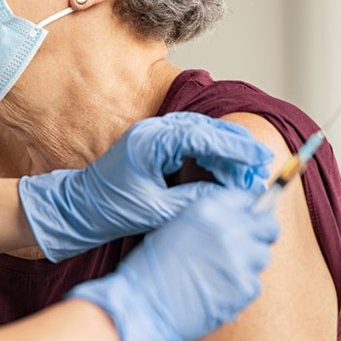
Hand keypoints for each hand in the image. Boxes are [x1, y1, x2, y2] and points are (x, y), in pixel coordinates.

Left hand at [18, 112, 271, 261]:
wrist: (78, 209)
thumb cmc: (110, 210)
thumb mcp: (157, 211)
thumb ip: (194, 200)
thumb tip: (230, 197)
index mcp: (151, 142)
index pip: (203, 136)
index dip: (235, 148)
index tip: (259, 159)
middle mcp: (153, 131)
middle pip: (206, 129)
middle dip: (236, 147)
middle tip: (261, 165)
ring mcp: (153, 135)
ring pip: (201, 134)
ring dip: (226, 151)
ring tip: (249, 171)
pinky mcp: (154, 145)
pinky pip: (190, 143)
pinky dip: (211, 154)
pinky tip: (225, 171)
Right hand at [67, 188, 278, 340]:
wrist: (142, 306)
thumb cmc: (151, 269)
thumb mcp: (176, 227)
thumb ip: (210, 220)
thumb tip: (239, 221)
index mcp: (209, 209)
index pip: (249, 199)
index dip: (250, 212)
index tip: (249, 221)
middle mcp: (229, 228)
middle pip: (268, 226)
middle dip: (261, 234)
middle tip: (248, 247)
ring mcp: (240, 259)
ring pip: (262, 256)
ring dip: (247, 264)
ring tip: (219, 275)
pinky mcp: (245, 287)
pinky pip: (254, 284)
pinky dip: (239, 289)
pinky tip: (216, 292)